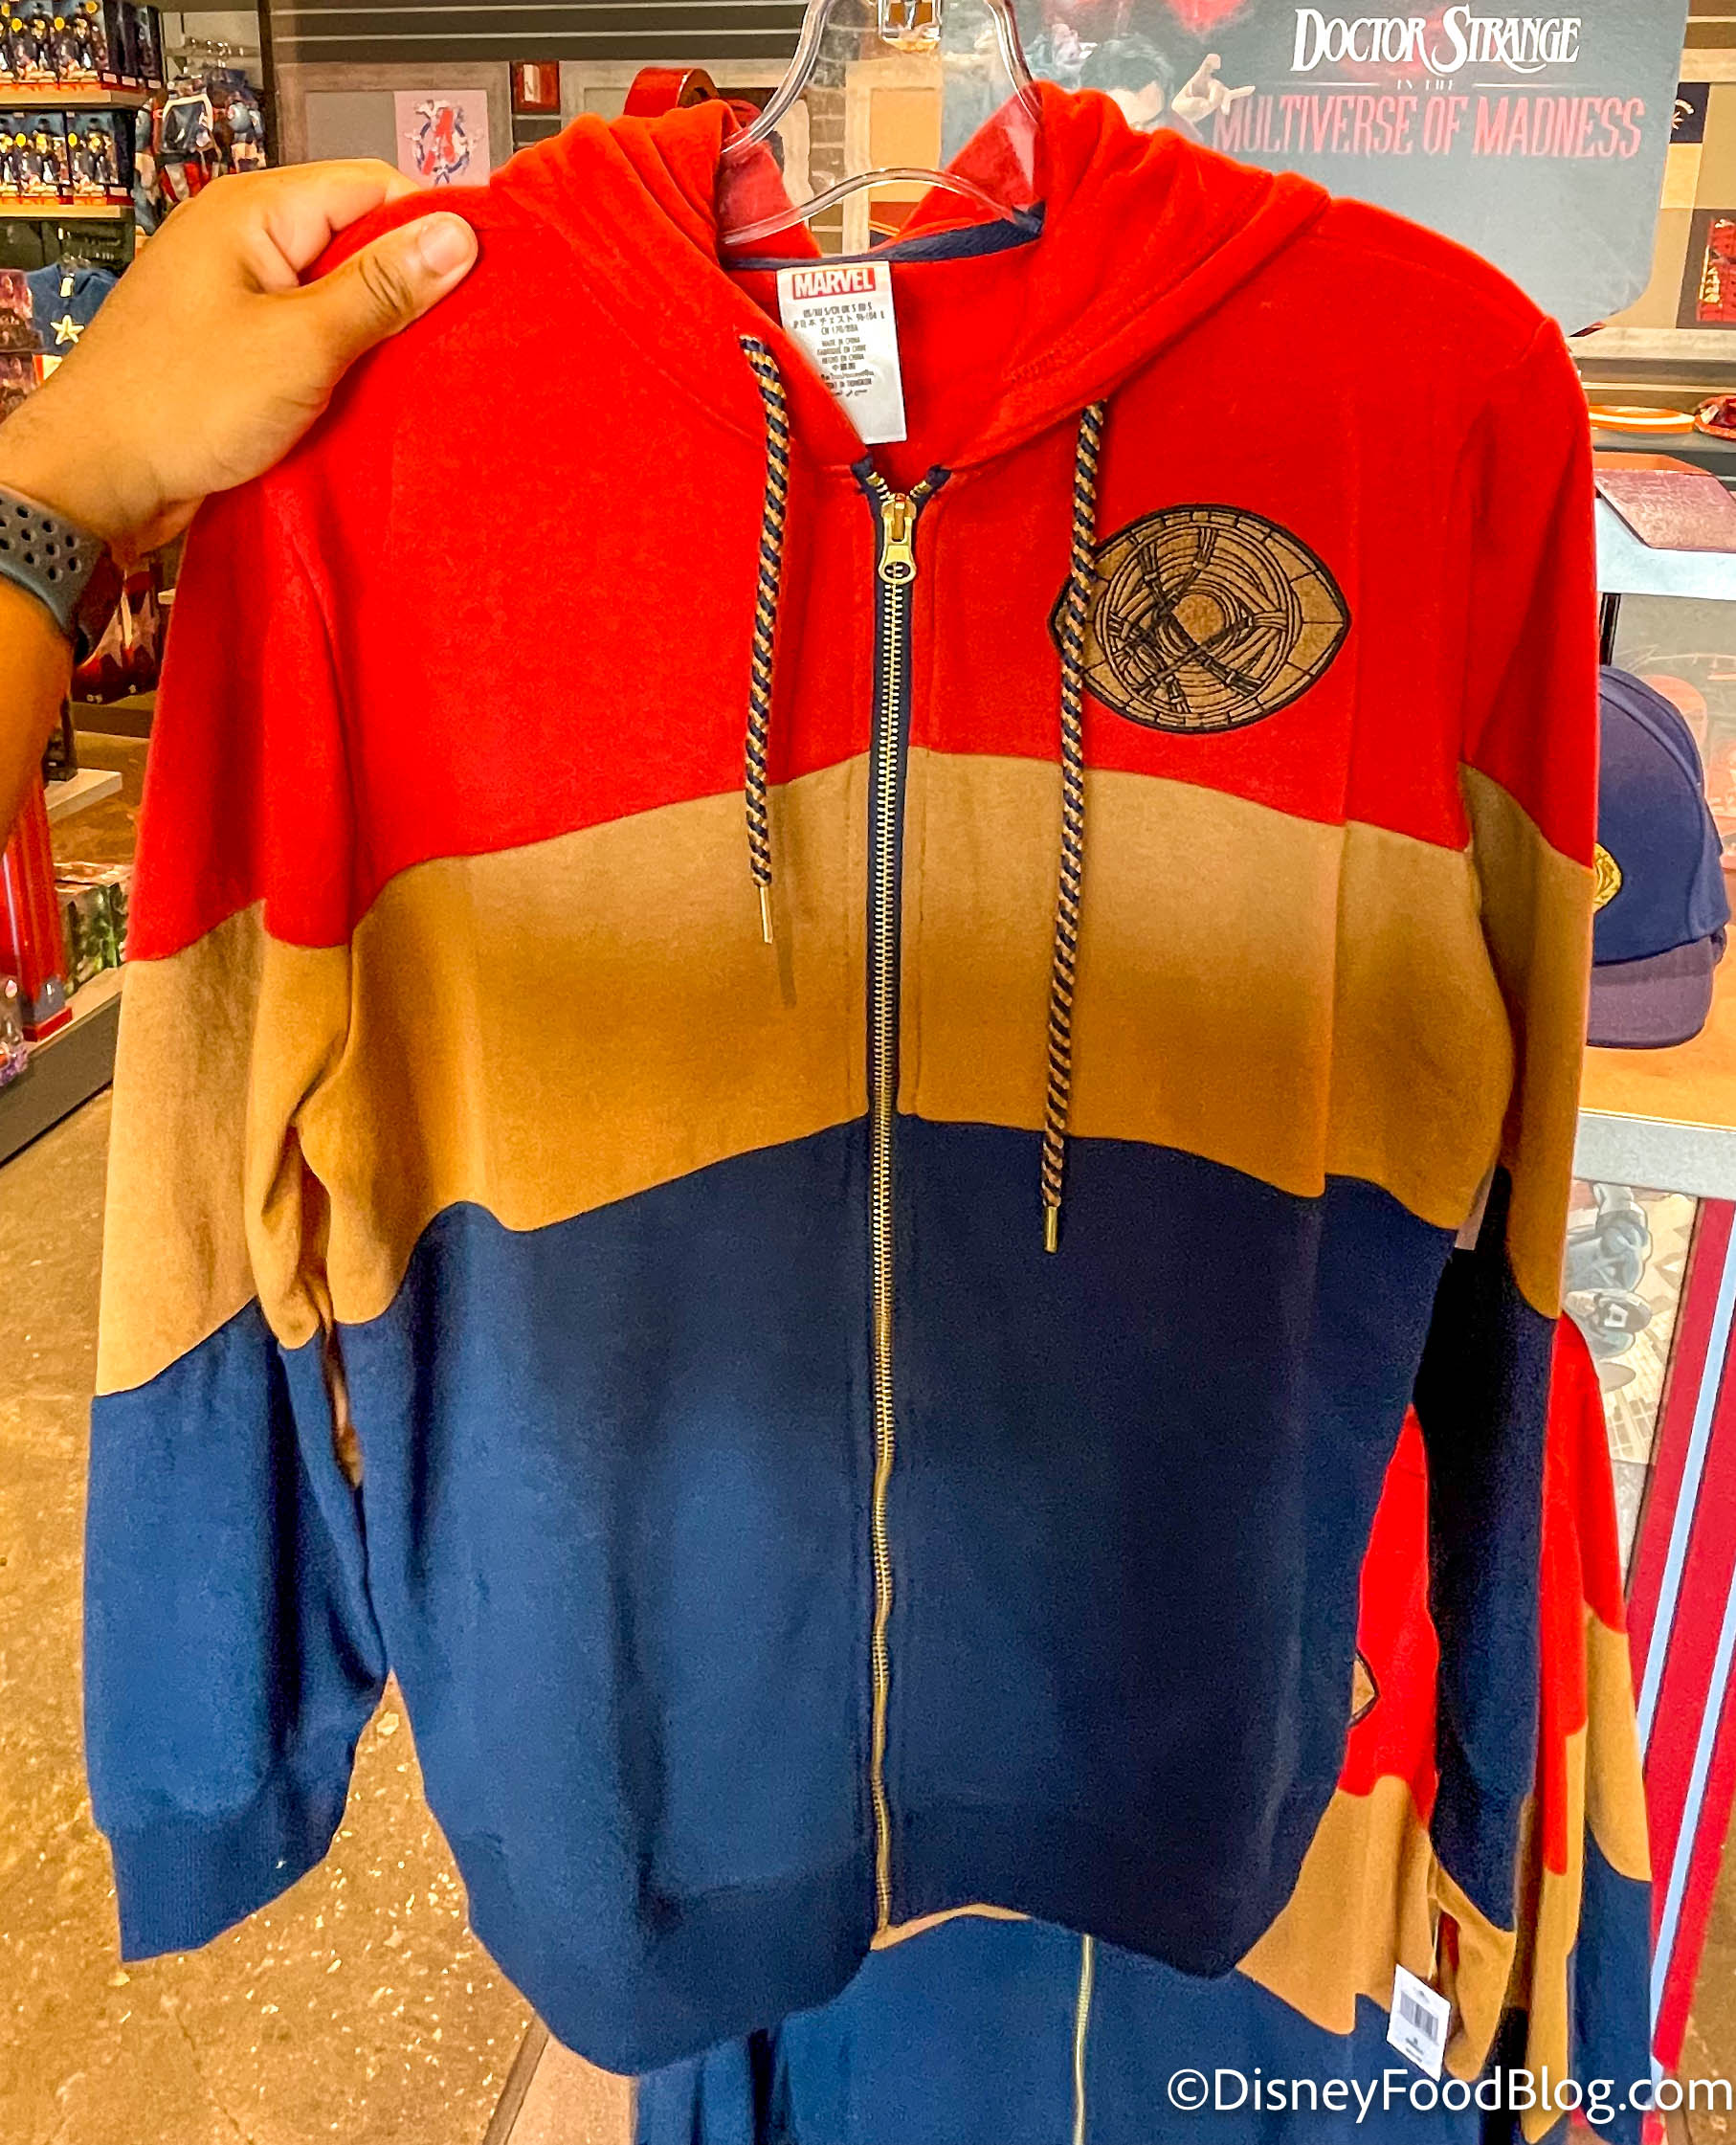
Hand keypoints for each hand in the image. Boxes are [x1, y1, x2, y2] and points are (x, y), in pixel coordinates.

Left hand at [0, 160, 476, 561]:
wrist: (97, 479)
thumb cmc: (183, 405)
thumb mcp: (301, 344)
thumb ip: (381, 289)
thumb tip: (458, 234)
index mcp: (254, 211)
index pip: (372, 185)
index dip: (432, 226)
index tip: (486, 278)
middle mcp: (242, 240)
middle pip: (355, 239)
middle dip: (408, 284)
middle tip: (461, 336)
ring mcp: (235, 294)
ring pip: (333, 294)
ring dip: (376, 331)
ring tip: (423, 370)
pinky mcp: (234, 347)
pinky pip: (307, 337)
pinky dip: (342, 362)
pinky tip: (371, 395)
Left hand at [1170, 54, 1255, 125]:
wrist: (1183, 116)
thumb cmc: (1180, 107)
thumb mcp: (1181, 105)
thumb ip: (1193, 104)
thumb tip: (1207, 105)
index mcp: (1199, 78)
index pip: (1207, 65)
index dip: (1213, 62)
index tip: (1217, 65)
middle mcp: (1209, 82)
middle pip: (1217, 86)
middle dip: (1214, 96)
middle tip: (1207, 106)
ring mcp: (1216, 90)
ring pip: (1224, 94)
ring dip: (1224, 103)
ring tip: (1225, 112)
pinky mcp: (1220, 99)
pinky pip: (1233, 94)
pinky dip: (1242, 92)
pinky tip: (1252, 88)